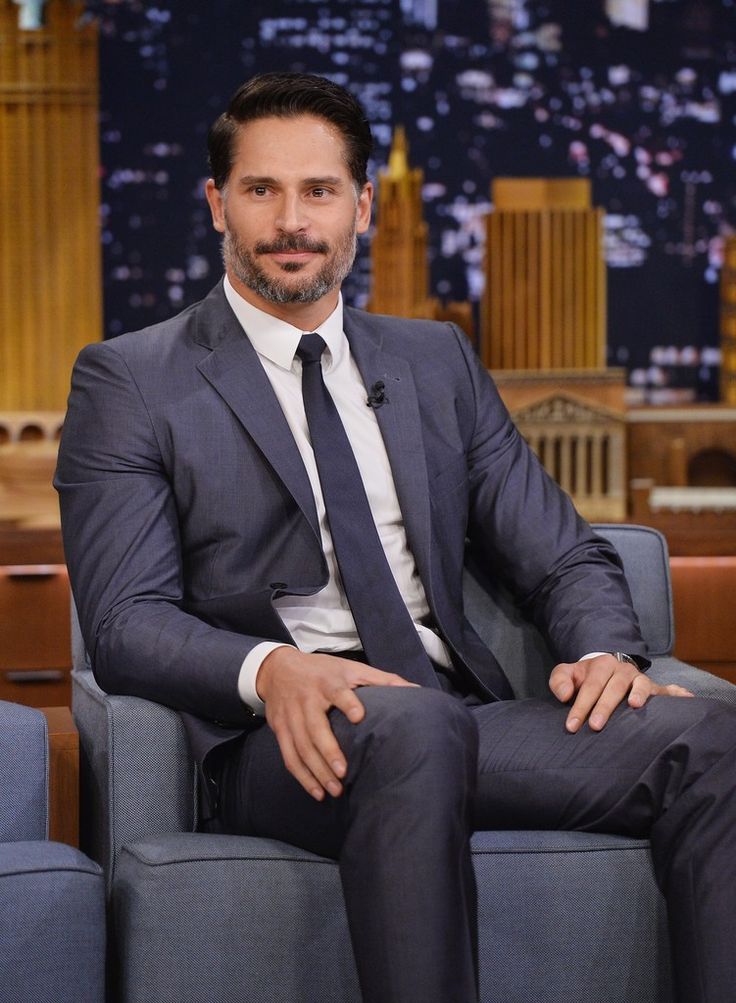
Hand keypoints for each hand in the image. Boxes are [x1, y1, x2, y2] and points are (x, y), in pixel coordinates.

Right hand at [256, 648, 417, 800]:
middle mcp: (307, 699)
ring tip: (335, 789)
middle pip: (315, 727)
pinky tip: (317, 791)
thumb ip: (382, 680)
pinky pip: (289, 756)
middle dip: (328, 751)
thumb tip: (415, 690)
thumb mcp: (350, 668)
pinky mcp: (280, 729)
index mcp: (327, 682)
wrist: (277, 669)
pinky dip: (302, 776)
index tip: (359, 716)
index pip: (337, 691)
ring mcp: (290, 716)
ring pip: (301, 746)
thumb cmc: (322, 671)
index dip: (347, 702)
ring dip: (317, 770)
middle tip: (344, 773)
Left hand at [549, 654, 693, 733]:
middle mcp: (623, 670)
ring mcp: (640, 678)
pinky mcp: (653, 688)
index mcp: (601, 665)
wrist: (607, 666)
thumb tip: (565, 694)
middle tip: (595, 726)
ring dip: (640, 694)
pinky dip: (677, 693)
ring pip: (641, 685)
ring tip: (636, 706)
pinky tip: (686, 697)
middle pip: (613, 688)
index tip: (572, 726)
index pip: (590, 686)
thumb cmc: (585, 677)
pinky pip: (667, 690)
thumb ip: (559, 680)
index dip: (580, 706)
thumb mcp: (568, 673)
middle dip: (604, 707)